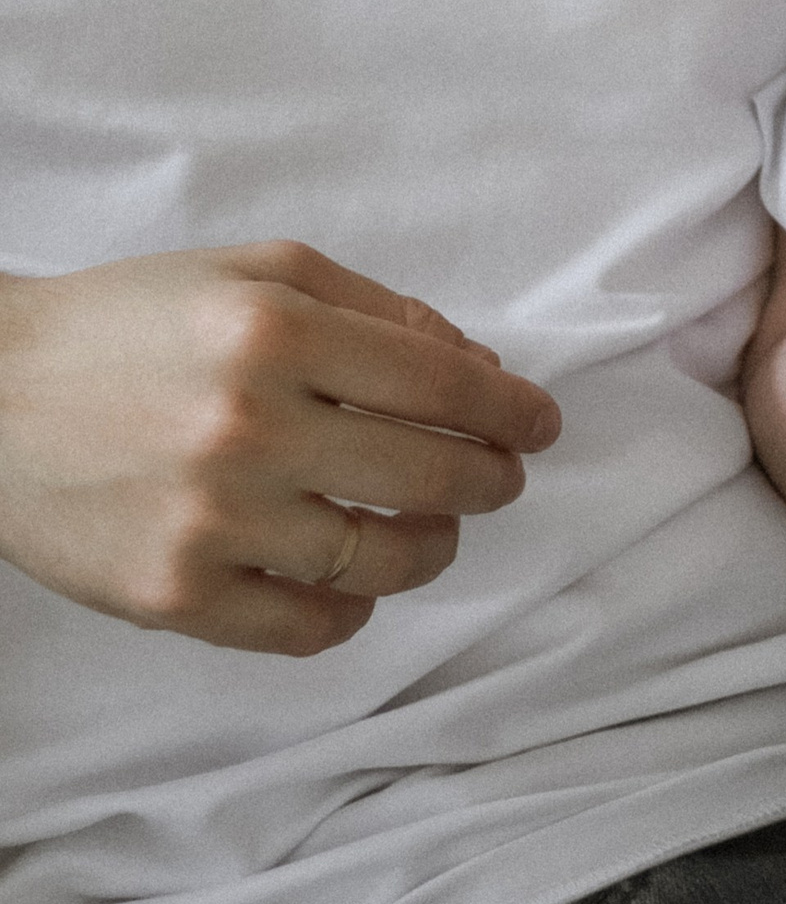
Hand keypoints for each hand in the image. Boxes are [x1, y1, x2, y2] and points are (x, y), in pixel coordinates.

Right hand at [0, 242, 561, 655]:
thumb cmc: (129, 326)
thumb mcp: (255, 275)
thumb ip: (378, 311)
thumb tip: (480, 365)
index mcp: (274, 334)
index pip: (448, 385)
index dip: (514, 410)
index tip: (538, 424)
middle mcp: (248, 428)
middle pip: (436, 477)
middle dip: (490, 480)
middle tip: (496, 477)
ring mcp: (211, 521)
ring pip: (385, 561)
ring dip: (432, 547)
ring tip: (428, 528)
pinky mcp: (173, 595)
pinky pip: (309, 628)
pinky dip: (351, 612)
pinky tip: (350, 583)